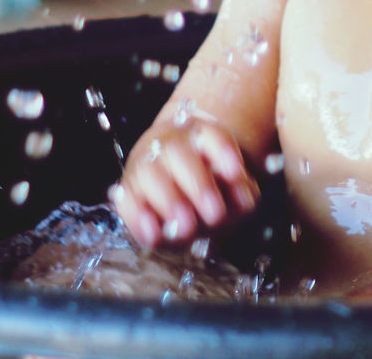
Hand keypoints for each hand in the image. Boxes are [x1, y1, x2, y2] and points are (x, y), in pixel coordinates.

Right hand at [110, 117, 260, 247]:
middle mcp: (170, 143)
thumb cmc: (211, 181)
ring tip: (187, 228)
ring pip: (149, 173)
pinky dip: (137, 219)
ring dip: (169, 201)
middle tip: (215, 214)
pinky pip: (126, 201)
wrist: (173, 178)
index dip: (224, 152)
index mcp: (201, 134)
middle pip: (178, 153)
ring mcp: (144, 165)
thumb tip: (244, 201)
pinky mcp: (126, 191)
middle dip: (198, 185)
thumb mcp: (233, 185)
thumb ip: (242, 193)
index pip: (213, 135)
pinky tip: (153, 236)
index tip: (236, 172)